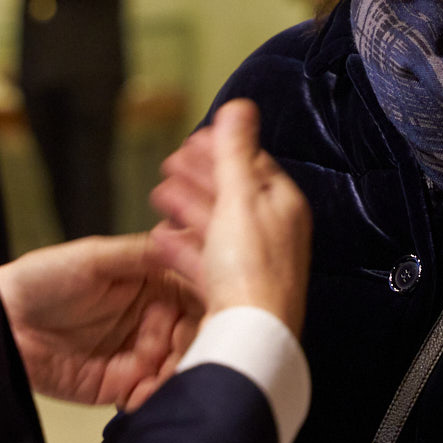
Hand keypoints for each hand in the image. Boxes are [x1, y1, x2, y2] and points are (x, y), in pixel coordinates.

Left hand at [0, 233, 201, 411]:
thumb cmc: (40, 279)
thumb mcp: (94, 257)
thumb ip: (143, 253)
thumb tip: (189, 238)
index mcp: (150, 281)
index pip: (194, 292)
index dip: (205, 301)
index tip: (210, 309)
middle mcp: (149, 318)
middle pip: (192, 334)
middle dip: (192, 341)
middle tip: (178, 345)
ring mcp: (134, 354)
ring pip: (176, 366)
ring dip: (174, 370)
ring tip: (158, 369)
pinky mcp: (116, 386)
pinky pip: (147, 395)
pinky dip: (152, 396)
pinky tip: (143, 391)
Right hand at [148, 98, 310, 333]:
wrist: (247, 334)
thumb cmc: (251, 270)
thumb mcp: (240, 197)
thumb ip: (235, 151)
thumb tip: (241, 108)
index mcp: (282, 205)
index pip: (253, 164)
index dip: (222, 148)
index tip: (196, 138)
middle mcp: (273, 233)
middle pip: (232, 193)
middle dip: (200, 175)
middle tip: (172, 161)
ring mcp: (253, 262)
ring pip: (216, 225)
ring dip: (187, 206)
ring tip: (160, 194)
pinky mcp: (233, 289)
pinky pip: (205, 259)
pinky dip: (183, 245)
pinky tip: (162, 240)